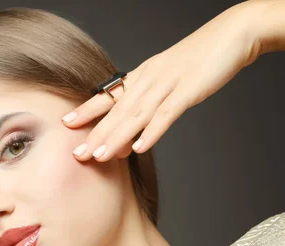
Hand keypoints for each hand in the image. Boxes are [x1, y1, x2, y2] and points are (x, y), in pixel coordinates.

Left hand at [63, 1, 261, 161]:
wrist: (232, 35)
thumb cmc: (199, 59)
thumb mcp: (167, 77)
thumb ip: (150, 101)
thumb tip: (134, 129)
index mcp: (142, 76)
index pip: (109, 96)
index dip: (86, 110)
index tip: (65, 124)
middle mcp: (149, 80)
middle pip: (117, 111)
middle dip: (96, 133)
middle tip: (77, 154)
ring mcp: (168, 84)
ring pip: (136, 115)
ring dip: (117, 138)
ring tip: (100, 157)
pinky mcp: (188, 90)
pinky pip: (166, 114)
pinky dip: (152, 132)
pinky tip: (139, 148)